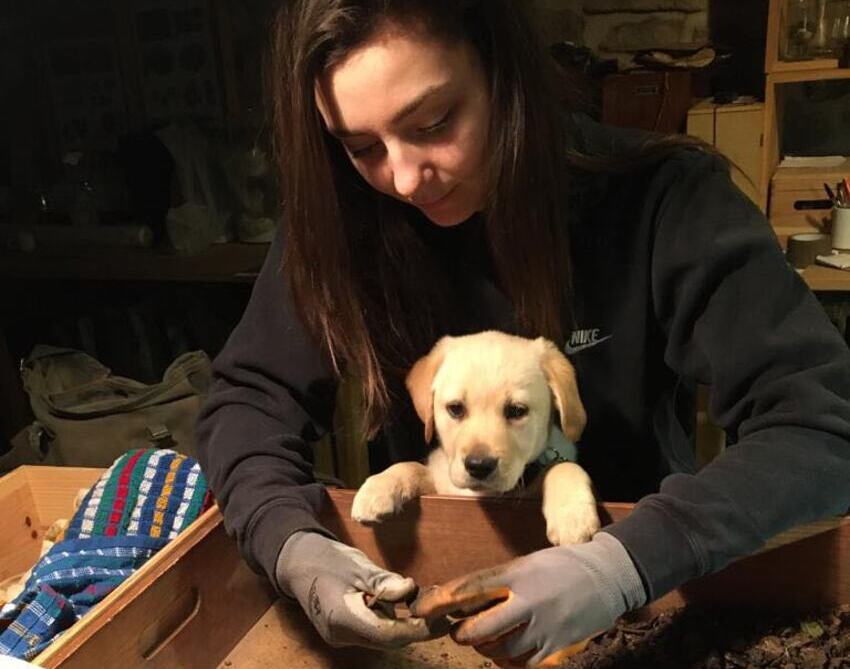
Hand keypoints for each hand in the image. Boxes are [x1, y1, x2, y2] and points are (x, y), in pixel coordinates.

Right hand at [276, 531, 447, 648]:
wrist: (297, 563)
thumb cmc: (326, 559)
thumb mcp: (357, 565)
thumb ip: (383, 582)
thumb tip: (411, 591)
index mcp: (343, 618)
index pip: (388, 634)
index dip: (418, 629)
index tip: (441, 619)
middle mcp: (342, 635)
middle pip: (388, 639)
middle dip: (417, 627)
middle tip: (441, 611)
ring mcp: (342, 636)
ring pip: (383, 637)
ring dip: (406, 623)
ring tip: (425, 602)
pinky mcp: (345, 632)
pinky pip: (375, 631)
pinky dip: (392, 620)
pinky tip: (404, 603)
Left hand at [409, 532, 645, 667]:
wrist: (606, 577)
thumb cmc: (561, 566)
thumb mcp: (526, 563)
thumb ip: (496, 581)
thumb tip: (460, 598)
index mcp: (517, 574)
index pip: (468, 589)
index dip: (440, 602)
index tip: (421, 609)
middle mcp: (527, 602)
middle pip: (478, 630)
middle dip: (461, 633)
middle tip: (458, 630)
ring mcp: (542, 627)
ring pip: (496, 650)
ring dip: (483, 648)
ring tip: (484, 639)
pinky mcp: (555, 646)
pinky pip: (519, 663)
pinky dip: (506, 660)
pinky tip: (505, 651)